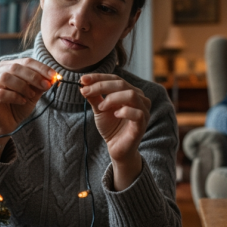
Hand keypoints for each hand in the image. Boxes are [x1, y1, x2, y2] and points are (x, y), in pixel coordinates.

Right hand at [0, 58, 55, 141]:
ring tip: (31, 95)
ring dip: (22, 85)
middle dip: (33, 76)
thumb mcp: (33, 93)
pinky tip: (22, 101)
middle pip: (15, 67)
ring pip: (5, 77)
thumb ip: (40, 84)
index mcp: (6, 67)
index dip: (41, 67)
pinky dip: (14, 96)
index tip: (54, 75)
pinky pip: (0, 94)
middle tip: (46, 85)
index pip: (25, 61)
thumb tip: (52, 77)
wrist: (7, 125)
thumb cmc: (18, 106)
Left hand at [80, 74, 150, 189]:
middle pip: (122, 84)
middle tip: (85, 91)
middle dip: (101, 86)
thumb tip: (83, 84)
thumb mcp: (99, 109)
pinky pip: (137, 113)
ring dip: (112, 98)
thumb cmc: (111, 127)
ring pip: (131, 95)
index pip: (115, 78)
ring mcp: (143, 111)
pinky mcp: (142, 124)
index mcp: (130, 91)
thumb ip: (94, 96)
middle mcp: (140, 98)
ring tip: (101, 106)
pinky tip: (114, 114)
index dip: (99, 77)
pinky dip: (124, 111)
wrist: (116, 148)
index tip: (82, 79)